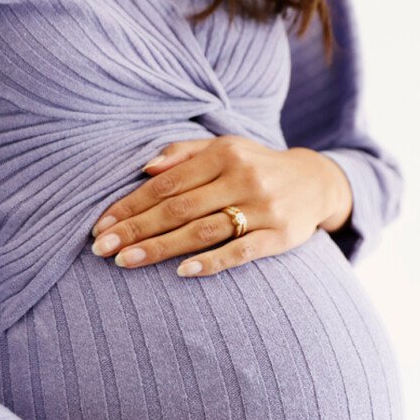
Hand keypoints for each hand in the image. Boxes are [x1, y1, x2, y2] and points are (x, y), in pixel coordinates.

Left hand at [88, 135, 353, 277]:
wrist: (317, 182)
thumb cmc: (257, 166)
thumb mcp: (226, 148)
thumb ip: (184, 153)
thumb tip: (145, 168)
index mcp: (224, 154)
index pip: (167, 183)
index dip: (131, 204)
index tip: (102, 225)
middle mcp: (243, 178)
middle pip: (179, 207)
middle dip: (136, 229)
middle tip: (102, 248)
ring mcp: (262, 208)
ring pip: (203, 230)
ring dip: (161, 247)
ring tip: (127, 262)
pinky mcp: (279, 235)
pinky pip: (241, 251)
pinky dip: (212, 262)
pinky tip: (183, 272)